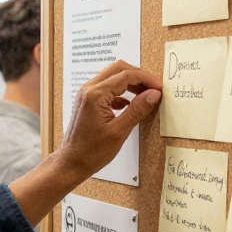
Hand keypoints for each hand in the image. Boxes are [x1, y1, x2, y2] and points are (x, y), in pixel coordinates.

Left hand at [59, 60, 161, 179]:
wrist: (72, 162)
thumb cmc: (92, 151)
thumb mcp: (119, 131)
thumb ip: (137, 110)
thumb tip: (154, 94)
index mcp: (95, 95)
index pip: (126, 75)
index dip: (146, 79)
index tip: (159, 88)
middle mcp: (88, 90)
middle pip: (118, 69)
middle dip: (138, 76)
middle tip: (153, 88)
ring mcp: (86, 94)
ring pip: (112, 76)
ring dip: (130, 82)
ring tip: (145, 95)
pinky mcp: (87, 101)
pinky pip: (107, 87)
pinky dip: (121, 91)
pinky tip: (130, 104)